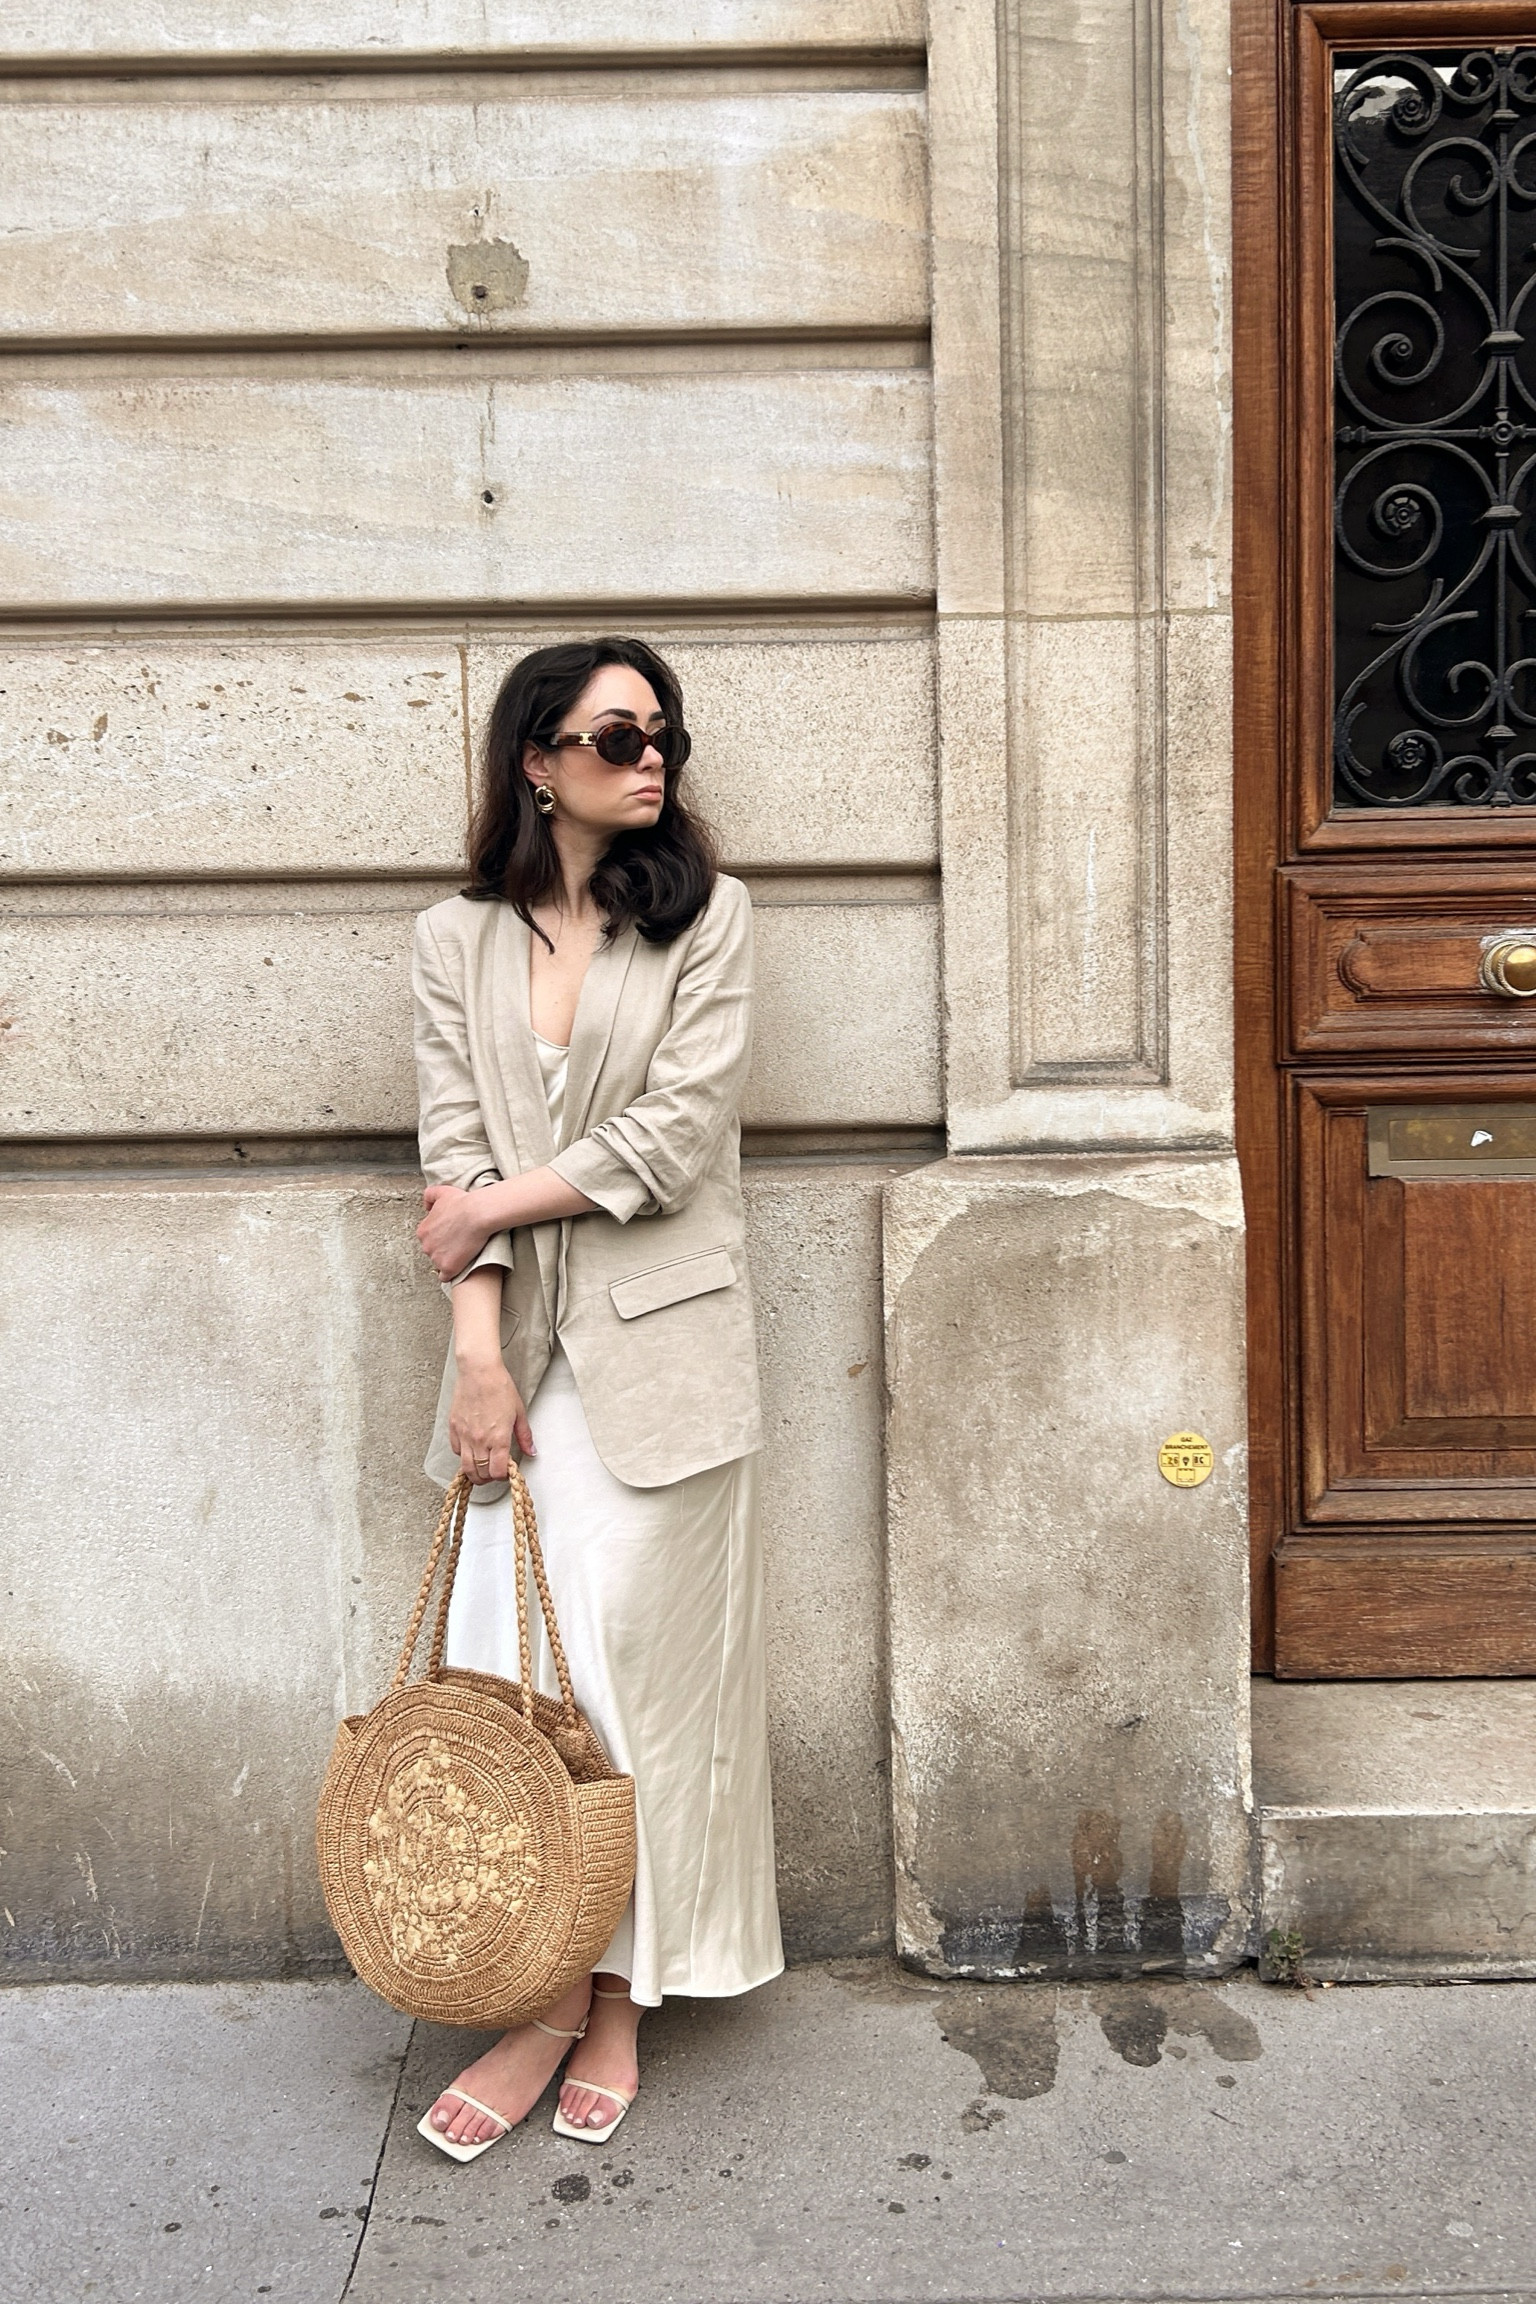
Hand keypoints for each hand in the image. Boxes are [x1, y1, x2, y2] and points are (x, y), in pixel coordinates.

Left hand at [416, 1183, 491, 1280]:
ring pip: (439, 1263)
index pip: (428, 1238)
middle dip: (443, 1248)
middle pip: (433, 1251)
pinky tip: (458, 1268)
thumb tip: (426, 1206)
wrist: (477, 1214)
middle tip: (458, 1242)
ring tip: (462, 1253)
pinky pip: (445, 1276)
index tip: (451, 1234)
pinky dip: (451, 1273)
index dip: (440, 1236)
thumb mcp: (441, 1191)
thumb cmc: (463, 1203)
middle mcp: (426, 1246)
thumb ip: (429, 1196)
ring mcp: (436, 1258)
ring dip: (448, 1260)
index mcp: (422, 1231)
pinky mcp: (448, 1268)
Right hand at [449, 1357, 534, 1482]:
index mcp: (498, 1438)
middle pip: (481, 1474)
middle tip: (494, 1471)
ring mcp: (465, 1435)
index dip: (502, 1476)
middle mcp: (480, 1440)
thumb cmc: (499, 1387)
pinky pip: (456, 1451)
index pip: (497, 1472)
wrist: (479, 1371)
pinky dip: (463, 1455)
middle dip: (489, 1477)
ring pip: (465, 1467)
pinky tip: (471, 1449)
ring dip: (474, 1472)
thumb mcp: (519, 1413)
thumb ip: (525, 1436)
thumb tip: (531, 1451)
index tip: (506, 1471)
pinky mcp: (454, 1428)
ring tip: (482, 1468)